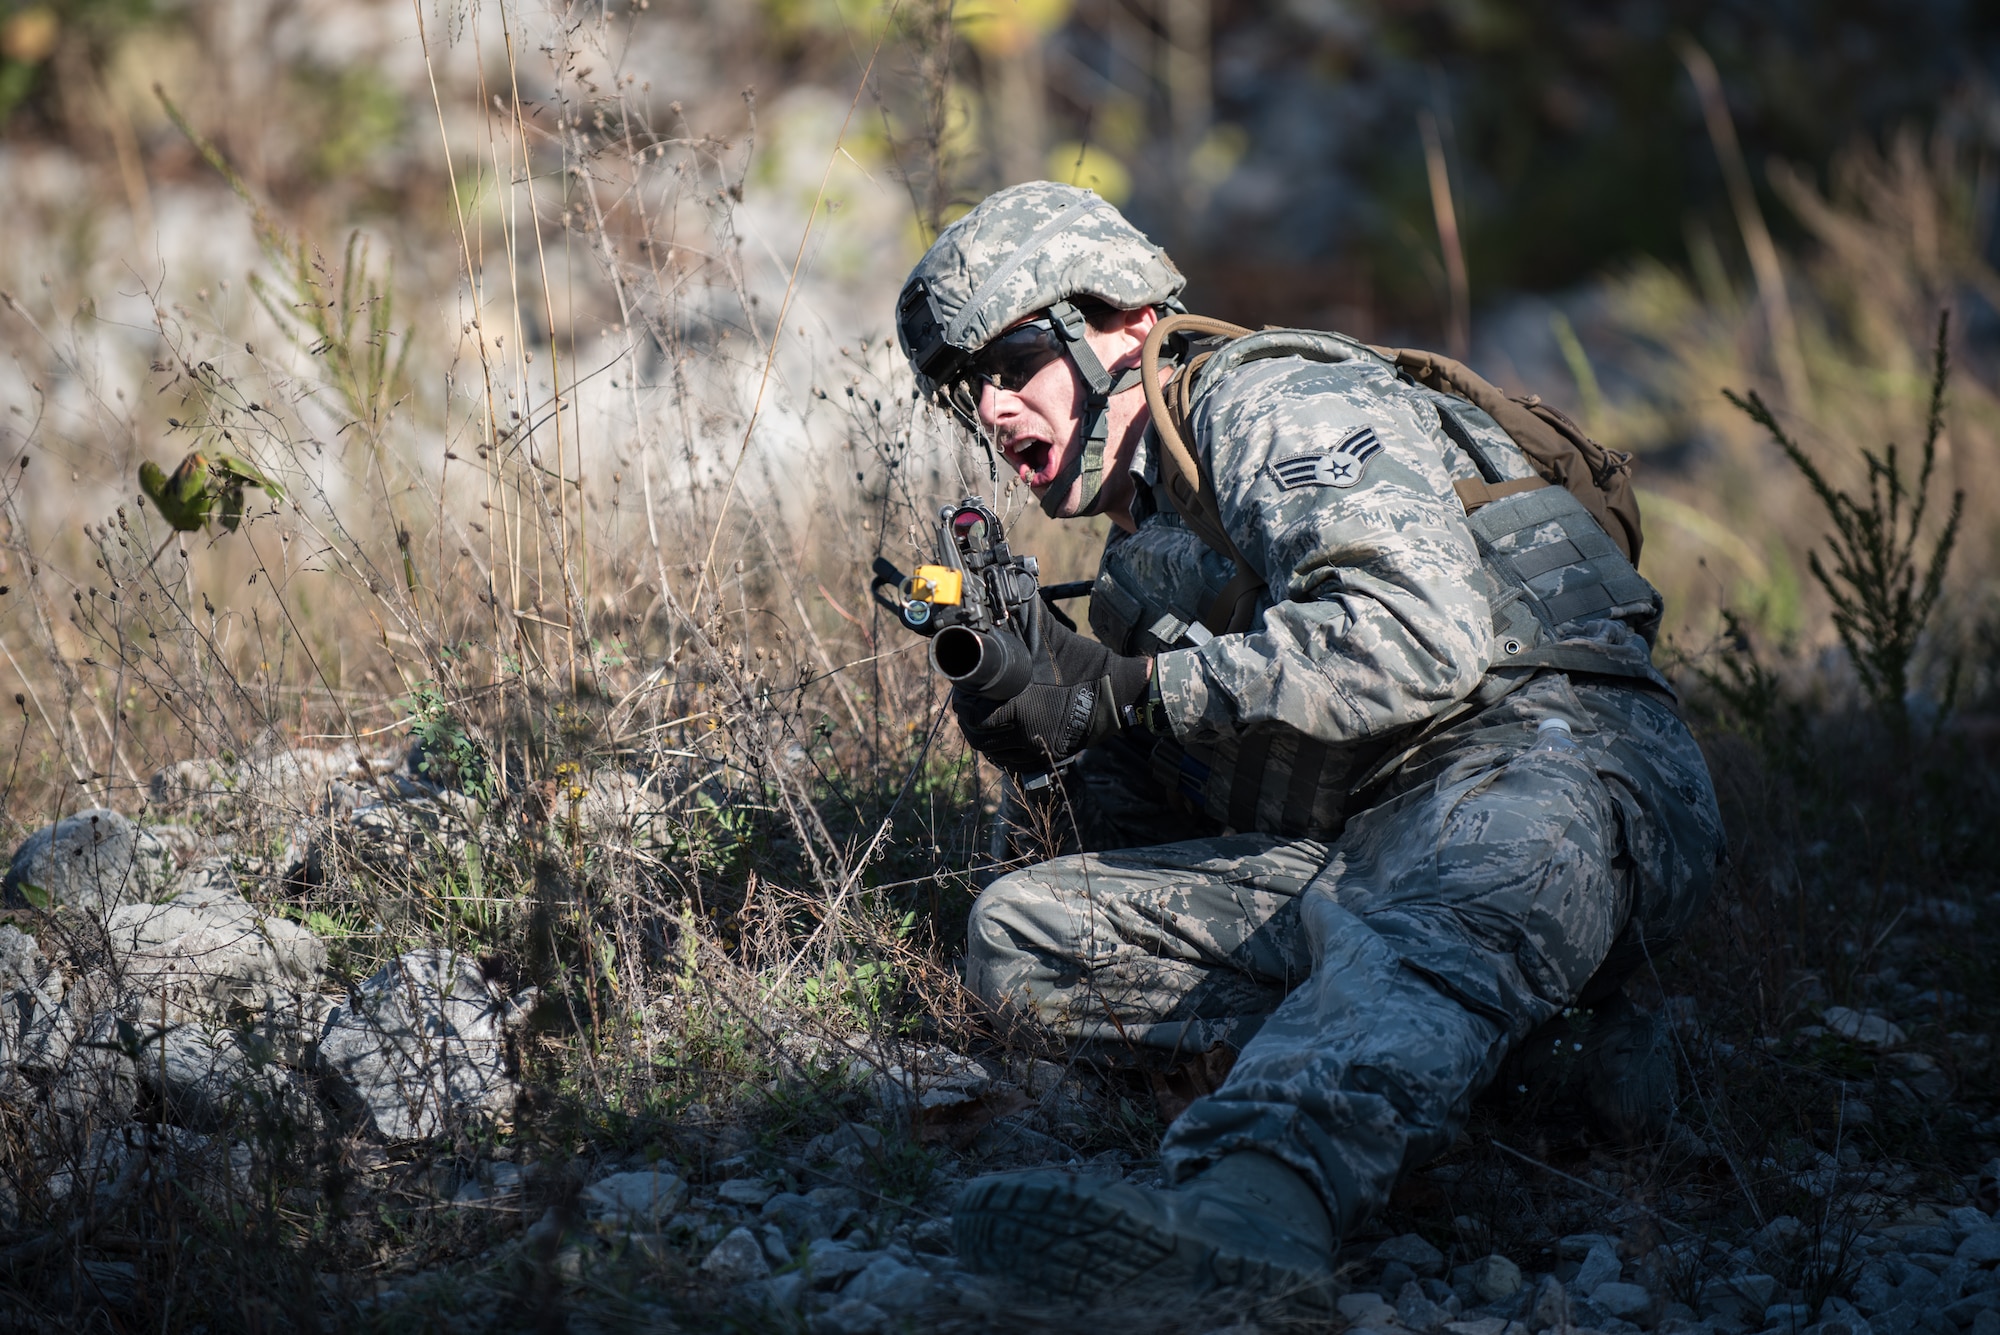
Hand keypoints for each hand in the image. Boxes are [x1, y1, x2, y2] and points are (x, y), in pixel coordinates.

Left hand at [953, 601, 1152, 771]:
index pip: (975, 715)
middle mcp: (1027, 733)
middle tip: (969, 702)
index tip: (965, 690)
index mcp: (1023, 707)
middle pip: (979, 736)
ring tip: (982, 718)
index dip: (966, 703)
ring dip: (984, 736)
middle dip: (969, 719)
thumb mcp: (1060, 640)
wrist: (1121, 695)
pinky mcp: (1050, 755)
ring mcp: (1039, 748)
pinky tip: (1002, 737)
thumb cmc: (1092, 666)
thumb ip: (1033, 619)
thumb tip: (1017, 589)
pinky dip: (1003, 752)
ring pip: (994, 752)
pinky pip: (1015, 763)